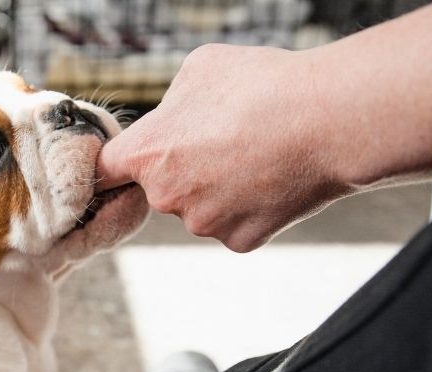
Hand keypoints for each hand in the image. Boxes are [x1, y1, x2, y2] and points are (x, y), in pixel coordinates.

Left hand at [97, 44, 348, 251]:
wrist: (326, 121)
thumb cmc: (262, 85)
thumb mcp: (199, 70)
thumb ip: (170, 104)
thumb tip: (170, 121)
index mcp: (147, 153)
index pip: (105, 171)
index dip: (117, 163)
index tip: (127, 162)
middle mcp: (167, 197)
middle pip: (161, 188)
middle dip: (183, 168)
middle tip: (224, 138)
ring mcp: (205, 224)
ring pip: (200, 206)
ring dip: (218, 187)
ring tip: (255, 153)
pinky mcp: (240, 241)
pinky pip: (235, 223)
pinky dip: (251, 206)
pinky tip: (272, 177)